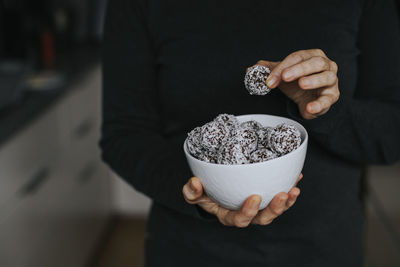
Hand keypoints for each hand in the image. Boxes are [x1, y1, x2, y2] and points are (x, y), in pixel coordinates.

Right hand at [182, 174, 302, 227]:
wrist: (214, 186)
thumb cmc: (205, 192)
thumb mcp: (195, 192)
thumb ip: (192, 191)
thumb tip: (195, 183)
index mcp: (229, 215)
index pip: (239, 219)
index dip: (248, 212)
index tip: (255, 197)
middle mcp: (247, 213)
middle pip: (263, 218)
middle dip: (275, 209)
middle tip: (282, 194)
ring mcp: (259, 206)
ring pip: (275, 209)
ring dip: (287, 201)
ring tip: (294, 189)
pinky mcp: (267, 195)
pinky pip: (281, 195)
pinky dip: (289, 185)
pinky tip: (297, 175)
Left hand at [255, 49, 339, 119]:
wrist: (306, 100)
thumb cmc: (296, 82)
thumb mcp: (281, 74)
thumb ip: (266, 70)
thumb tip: (250, 69)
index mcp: (312, 56)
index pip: (298, 57)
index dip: (283, 67)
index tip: (271, 79)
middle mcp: (326, 65)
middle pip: (316, 62)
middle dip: (300, 69)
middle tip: (285, 77)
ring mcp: (331, 81)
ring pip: (327, 77)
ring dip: (314, 80)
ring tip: (302, 84)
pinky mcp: (332, 96)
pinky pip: (328, 100)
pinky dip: (319, 104)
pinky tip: (309, 107)